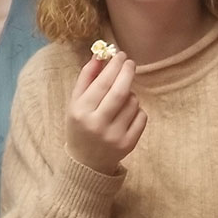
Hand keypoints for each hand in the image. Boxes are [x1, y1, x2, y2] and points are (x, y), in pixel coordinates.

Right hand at [64, 52, 145, 174]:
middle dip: (127, 73)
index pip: (102, 83)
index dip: (114, 66)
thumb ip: (86, 77)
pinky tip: (126, 114)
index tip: (121, 55)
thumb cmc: (81, 125)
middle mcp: (97, 125)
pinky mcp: (128, 144)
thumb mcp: (75, 102)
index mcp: (81, 112)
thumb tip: (100, 55)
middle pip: (120, 92)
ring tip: (121, 97)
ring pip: (133, 103)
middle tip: (130, 63)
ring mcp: (114, 136)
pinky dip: (137, 110)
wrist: (86, 162)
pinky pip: (141, 117)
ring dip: (131, 94)